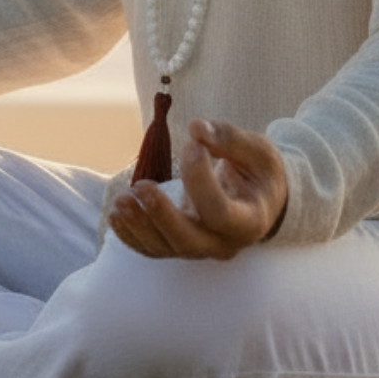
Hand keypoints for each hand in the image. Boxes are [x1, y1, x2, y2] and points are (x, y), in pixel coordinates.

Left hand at [108, 118, 287, 260]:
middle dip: (160, 215)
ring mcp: (202, 249)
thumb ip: (229, 138)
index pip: (219, 212)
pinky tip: (116, 215)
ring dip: (139, 226)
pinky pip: (153, 250)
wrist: (261, 200)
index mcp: (249, 221)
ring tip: (120, 200)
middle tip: (139, 186)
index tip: (191, 144)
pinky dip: (132, 236)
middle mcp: (225, 244)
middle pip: (188, 241)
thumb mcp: (257, 151)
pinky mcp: (182, 247)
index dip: (200, 180)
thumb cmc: (260, 173)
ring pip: (166, 248)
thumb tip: (196, 128)